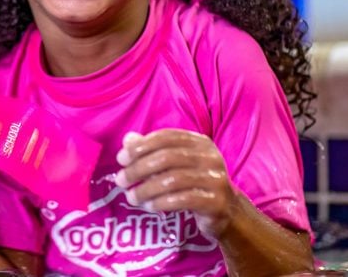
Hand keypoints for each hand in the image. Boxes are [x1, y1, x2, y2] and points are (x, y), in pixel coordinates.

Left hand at [114, 129, 236, 238]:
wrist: (227, 211)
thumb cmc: (194, 182)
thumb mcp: (175, 163)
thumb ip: (152, 150)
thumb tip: (128, 140)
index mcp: (199, 142)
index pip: (165, 137)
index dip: (141, 146)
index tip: (121, 159)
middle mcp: (210, 156)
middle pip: (167, 158)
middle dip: (138, 169)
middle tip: (120, 180)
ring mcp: (215, 179)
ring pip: (173, 180)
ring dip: (146, 189)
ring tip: (130, 197)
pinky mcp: (216, 201)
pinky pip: (183, 200)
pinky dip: (161, 202)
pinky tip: (149, 206)